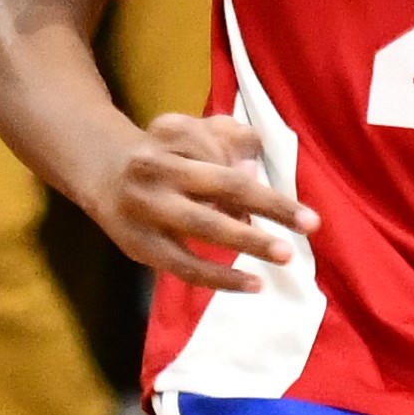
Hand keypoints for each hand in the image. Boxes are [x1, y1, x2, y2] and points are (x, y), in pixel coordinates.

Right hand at [91, 113, 316, 292]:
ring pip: (204, 226)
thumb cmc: (165, 153)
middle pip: (221, 185)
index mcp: (170, 132)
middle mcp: (155, 167)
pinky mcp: (141, 246)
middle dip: (269, 205)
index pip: (220, 149)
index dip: (250, 167)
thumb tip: (253, 170)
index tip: (276, 182)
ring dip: (248, 240)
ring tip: (285, 254)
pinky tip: (253, 284)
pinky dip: (221, 278)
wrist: (102, 175)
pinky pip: (186, 266)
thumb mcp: (191, 130)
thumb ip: (228, 137)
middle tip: (311, 223)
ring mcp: (146, 208)